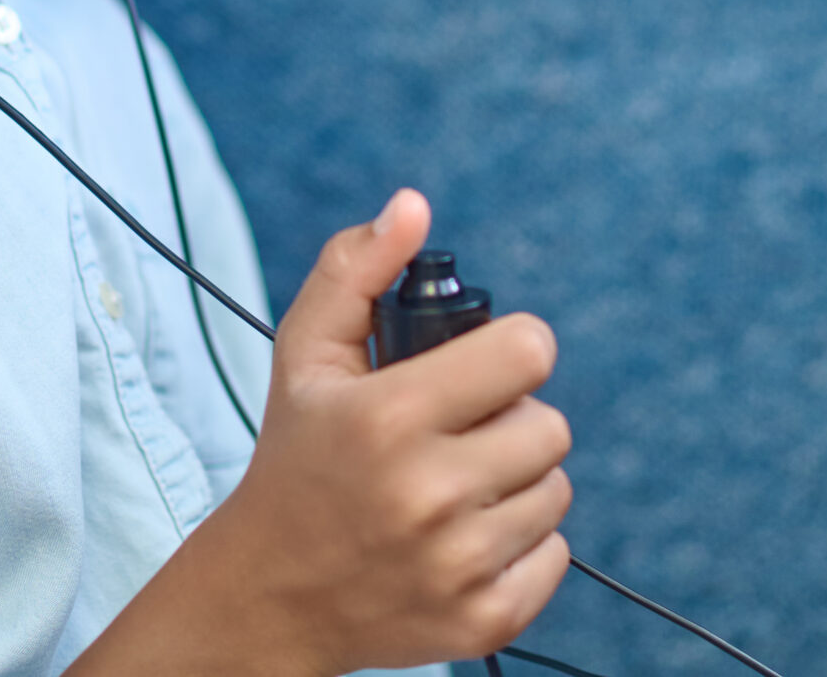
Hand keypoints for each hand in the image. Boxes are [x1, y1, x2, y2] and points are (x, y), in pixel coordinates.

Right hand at [198, 188, 573, 673]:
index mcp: (388, 418)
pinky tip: (467, 536)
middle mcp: (426, 493)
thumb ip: (355, 268)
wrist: (269, 593)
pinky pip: (556, 555)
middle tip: (458, 432)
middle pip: (549, 425)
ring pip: (556, 489)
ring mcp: (457, 564)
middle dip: (510, 419)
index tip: (484, 364)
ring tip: (457, 484)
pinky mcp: (481, 620)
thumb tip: (413, 206)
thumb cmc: (294, 456)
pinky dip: (523, 544)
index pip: (528, 352)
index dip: (512, 349)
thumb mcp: (305, 355)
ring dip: (517, 481)